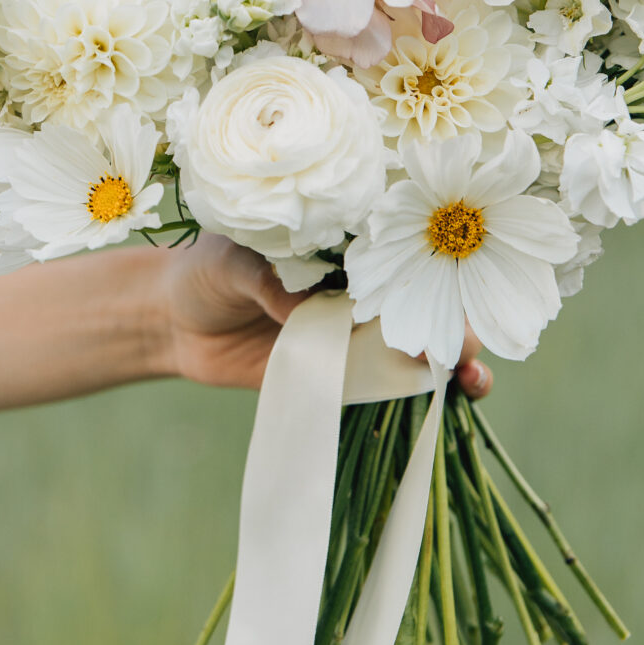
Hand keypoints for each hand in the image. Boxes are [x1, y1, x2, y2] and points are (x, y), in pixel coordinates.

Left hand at [159, 235, 492, 398]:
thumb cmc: (204, 267)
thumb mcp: (232, 256)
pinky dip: (422, 393)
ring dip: (454, 363)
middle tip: (466, 344)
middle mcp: (357, 289)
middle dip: (453, 323)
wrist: (170, 320)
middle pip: (420, 304)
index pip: (399, 254)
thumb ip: (268, 276)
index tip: (454, 287)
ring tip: (472, 378)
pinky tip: (453, 399)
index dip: (431, 270)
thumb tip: (300, 306)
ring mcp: (351, 335)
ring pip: (417, 347)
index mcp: (341, 245)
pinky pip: (386, 386)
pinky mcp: (337, 376)